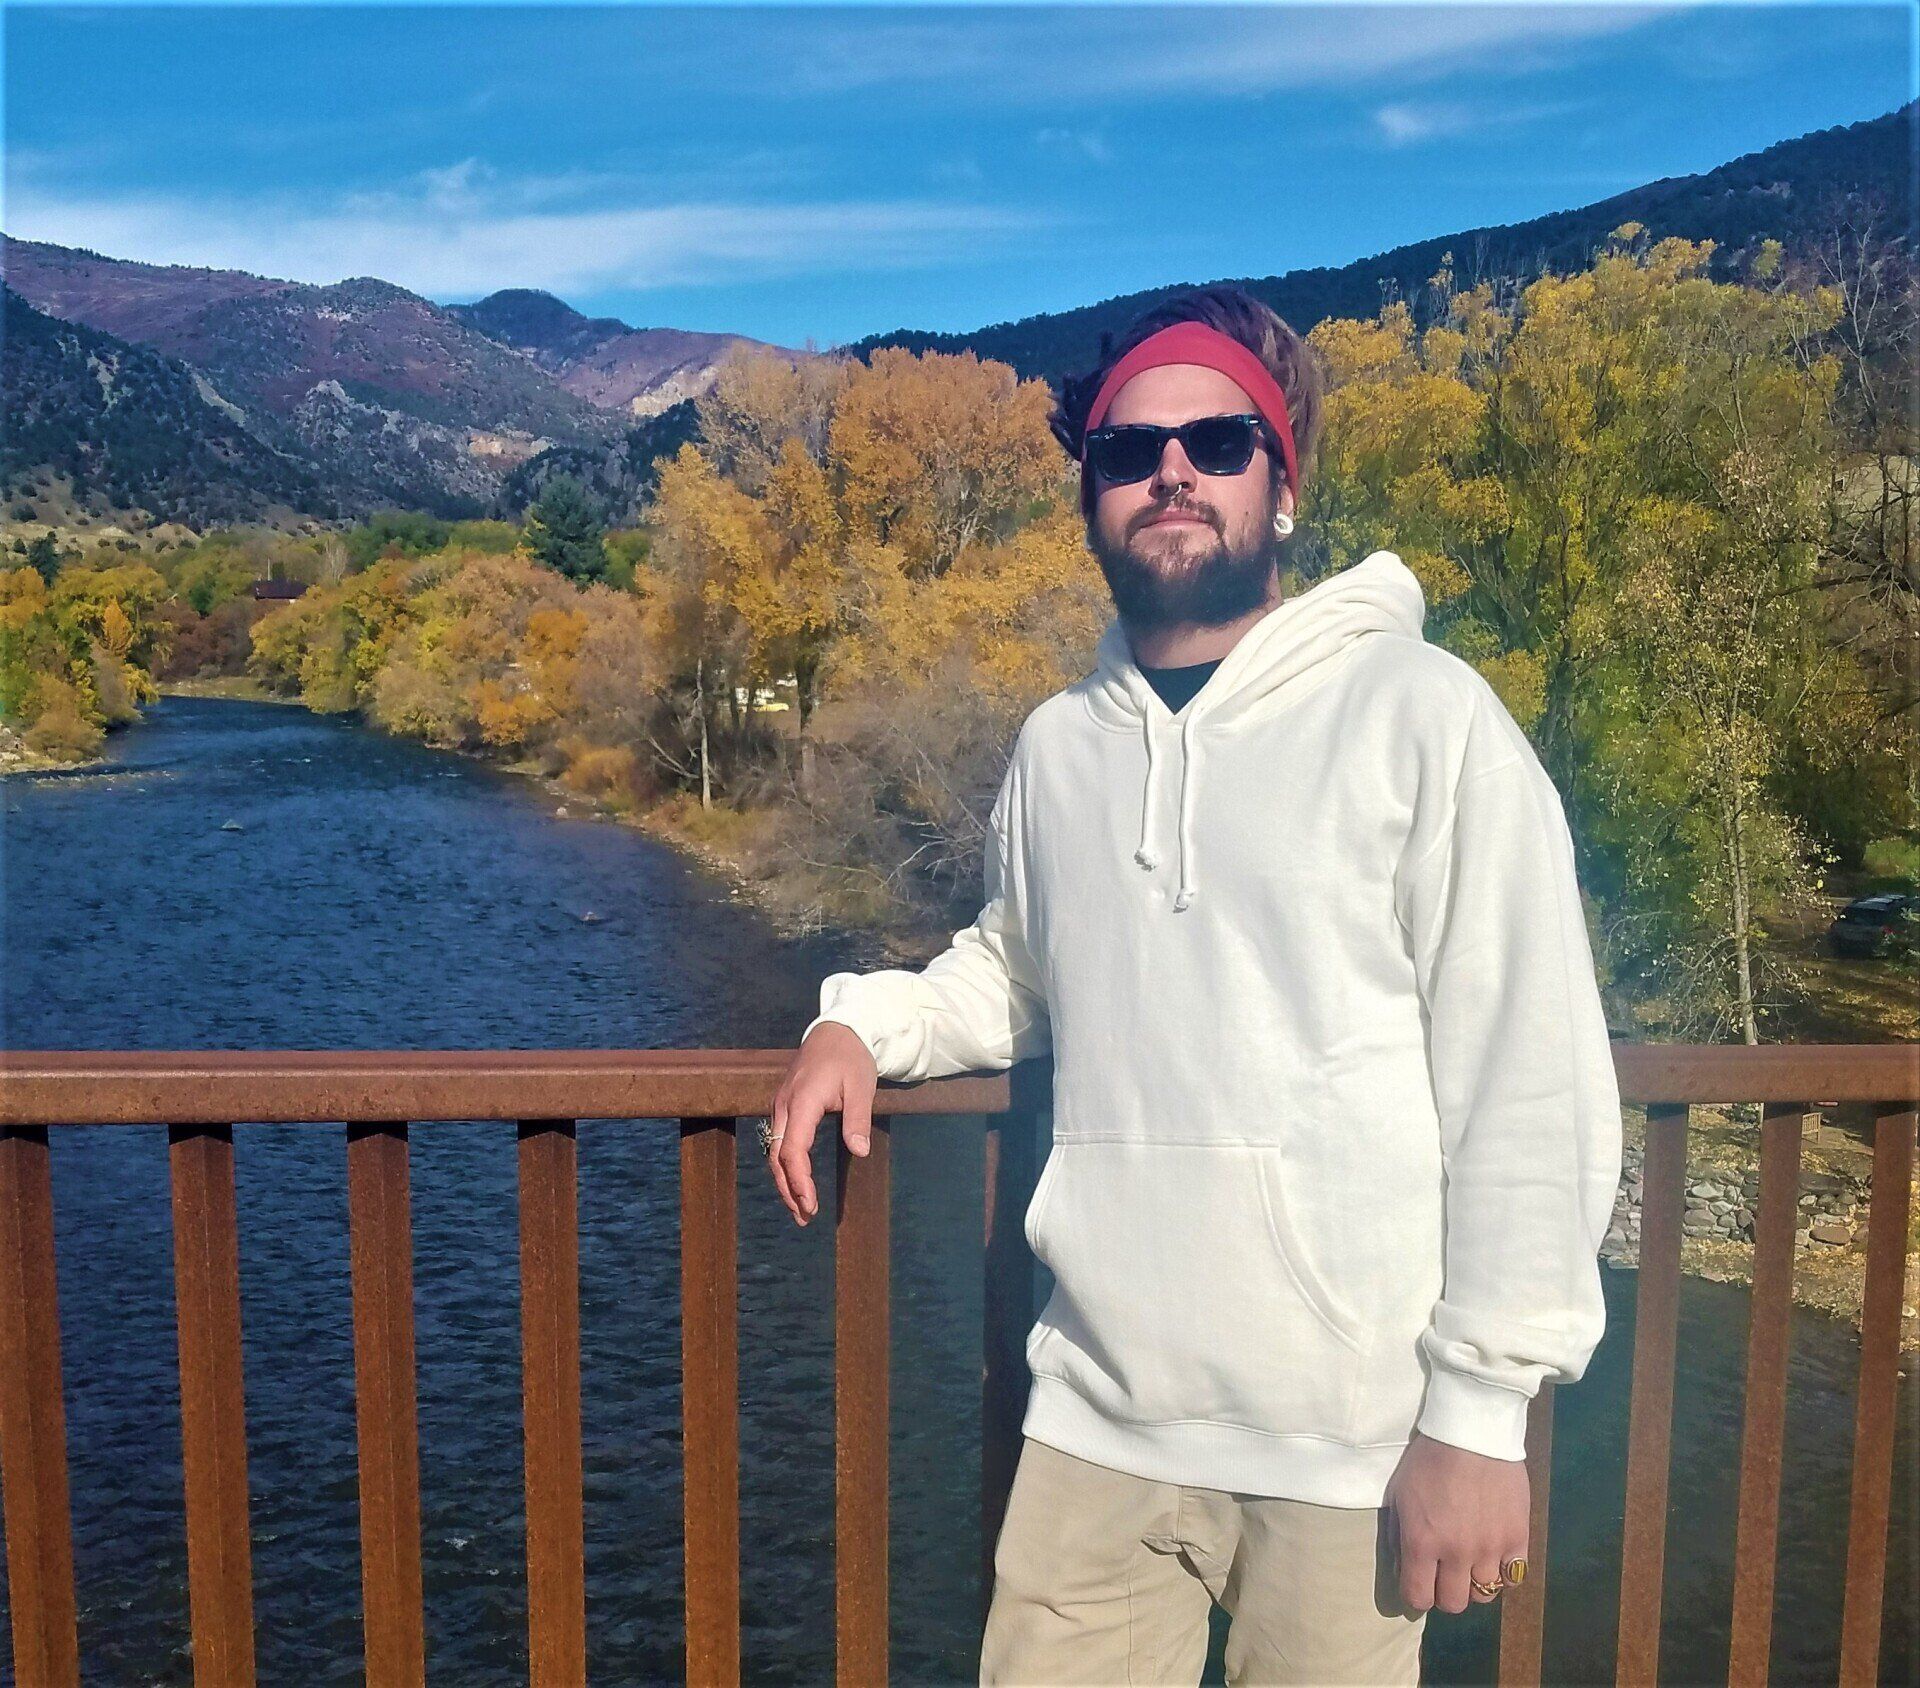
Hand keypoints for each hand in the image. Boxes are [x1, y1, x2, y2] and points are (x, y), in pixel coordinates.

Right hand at [766, 1023, 878, 1225]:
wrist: (837, 1029)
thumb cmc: (851, 1057)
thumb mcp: (861, 1086)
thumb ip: (857, 1119)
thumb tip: (859, 1152)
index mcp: (802, 1102)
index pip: (792, 1151)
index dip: (799, 1181)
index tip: (811, 1205)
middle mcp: (784, 1105)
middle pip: (777, 1156)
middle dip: (788, 1189)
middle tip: (805, 1217)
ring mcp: (780, 1104)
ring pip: (773, 1150)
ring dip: (784, 1180)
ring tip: (800, 1207)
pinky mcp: (784, 1104)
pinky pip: (777, 1140)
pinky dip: (784, 1164)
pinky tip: (796, 1179)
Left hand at [1383, 1431, 1528, 1613]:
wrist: (1471, 1432)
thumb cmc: (1428, 1460)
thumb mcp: (1398, 1494)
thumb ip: (1398, 1536)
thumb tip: (1403, 1568)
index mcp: (1422, 1542)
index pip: (1418, 1598)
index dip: (1415, 1594)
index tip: (1417, 1582)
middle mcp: (1456, 1553)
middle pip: (1453, 1603)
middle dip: (1444, 1591)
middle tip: (1443, 1571)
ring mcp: (1490, 1549)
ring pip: (1484, 1594)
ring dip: (1473, 1581)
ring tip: (1470, 1560)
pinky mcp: (1518, 1538)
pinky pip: (1513, 1578)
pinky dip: (1503, 1572)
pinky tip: (1494, 1554)